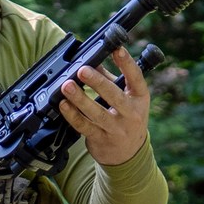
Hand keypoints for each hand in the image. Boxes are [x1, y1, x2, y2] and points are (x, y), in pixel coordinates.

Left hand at [58, 46, 150, 166]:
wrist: (128, 154)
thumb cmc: (125, 118)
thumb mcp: (125, 97)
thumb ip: (109, 79)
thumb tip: (92, 59)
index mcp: (139, 98)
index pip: (136, 78)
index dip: (127, 63)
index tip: (117, 49)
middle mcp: (131, 114)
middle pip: (114, 96)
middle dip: (98, 82)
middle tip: (82, 70)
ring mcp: (117, 129)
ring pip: (97, 113)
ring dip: (80, 99)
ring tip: (67, 86)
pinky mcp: (101, 140)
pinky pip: (85, 126)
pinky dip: (72, 115)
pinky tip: (63, 105)